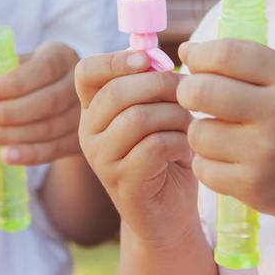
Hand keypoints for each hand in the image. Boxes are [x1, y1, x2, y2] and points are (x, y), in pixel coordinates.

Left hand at [0, 41, 81, 164]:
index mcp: (61, 57)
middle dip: (9, 111)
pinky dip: (28, 154)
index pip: (43, 69)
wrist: (59, 103)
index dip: (16, 82)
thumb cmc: (28, 78)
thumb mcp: (15, 65)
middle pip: (47, 102)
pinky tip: (5, 156)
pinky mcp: (78, 141)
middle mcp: (78, 85)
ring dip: (10, 135)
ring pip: (48, 129)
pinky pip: (54, 150)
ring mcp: (82, 116)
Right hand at [74, 50, 198, 245]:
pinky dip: (179, 141)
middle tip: (189, 93)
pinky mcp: (123, 183)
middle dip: (160, 85)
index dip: (116, 60)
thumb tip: (159, 57)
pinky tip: (187, 149)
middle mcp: (88, 133)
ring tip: (189, 125)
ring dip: (175, 116)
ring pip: (138, 118)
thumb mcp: (156, 113)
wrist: (168, 217)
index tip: (148, 60)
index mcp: (93, 110)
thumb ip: (151, 86)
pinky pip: (154, 146)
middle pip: (117, 92)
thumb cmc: (166, 156)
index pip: (86, 72)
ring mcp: (102, 160)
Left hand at [176, 38, 274, 232]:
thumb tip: (185, 51)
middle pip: (201, 91)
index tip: (193, 61)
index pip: (226, 54)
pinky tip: (227, 161)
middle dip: (188, 91)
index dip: (199, 54)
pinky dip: (207, 163)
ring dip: (201, 132)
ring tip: (220, 134)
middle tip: (193, 97)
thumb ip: (244, 61)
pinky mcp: (254, 187)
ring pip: (198, 133)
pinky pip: (203, 168)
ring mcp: (266, 153)